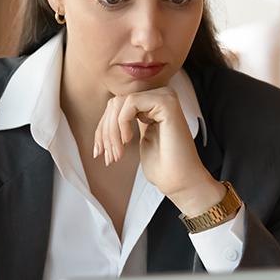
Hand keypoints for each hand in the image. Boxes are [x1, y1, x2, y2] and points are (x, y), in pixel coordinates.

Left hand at [93, 87, 224, 215]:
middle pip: (115, 103)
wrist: (180, 181)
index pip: (116, 106)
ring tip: (118, 153)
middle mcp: (160, 98)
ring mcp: (164, 98)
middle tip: (109, 155)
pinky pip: (130, 103)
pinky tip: (128, 141)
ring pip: (120, 103)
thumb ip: (123, 124)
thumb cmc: (162, 166)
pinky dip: (122, 123)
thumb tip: (103, 120)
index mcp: (153, 106)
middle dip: (105, 132)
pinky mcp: (166, 102)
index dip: (102, 129)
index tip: (99, 151)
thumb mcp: (134, 140)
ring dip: (112, 132)